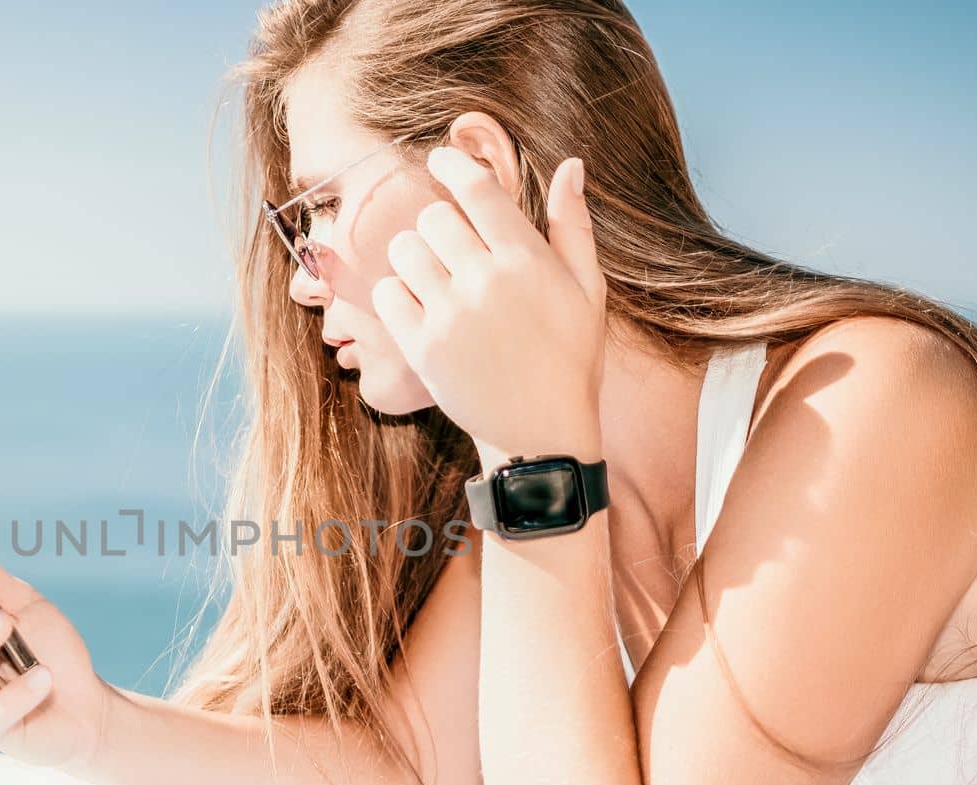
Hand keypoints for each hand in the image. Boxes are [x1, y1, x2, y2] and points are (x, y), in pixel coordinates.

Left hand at [373, 147, 606, 458]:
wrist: (542, 434)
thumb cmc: (570, 360)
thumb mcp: (588, 291)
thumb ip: (574, 227)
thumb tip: (571, 165)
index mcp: (527, 261)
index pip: (477, 189)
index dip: (452, 163)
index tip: (440, 159)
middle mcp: (486, 282)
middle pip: (433, 217)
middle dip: (438, 224)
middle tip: (449, 246)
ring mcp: (450, 316)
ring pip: (404, 251)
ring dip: (414, 256)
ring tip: (433, 277)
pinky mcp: (422, 348)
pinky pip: (388, 294)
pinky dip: (398, 295)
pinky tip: (420, 308)